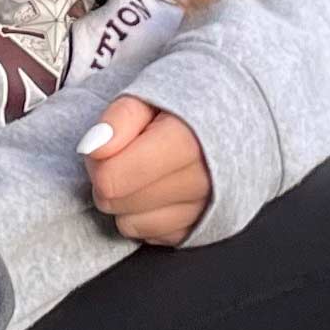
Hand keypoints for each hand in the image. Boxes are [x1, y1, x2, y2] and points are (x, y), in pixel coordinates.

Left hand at [77, 97, 210, 244]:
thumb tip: (93, 148)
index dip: (96, 160)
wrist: (236, 121)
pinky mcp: (201, 230)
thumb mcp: (150, 94)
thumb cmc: (186, 104)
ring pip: (129, 225)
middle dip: (108, 178)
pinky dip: (145, 216)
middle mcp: (200, 184)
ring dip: (125, 201)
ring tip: (141, 171)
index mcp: (187, 144)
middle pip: (115, 203)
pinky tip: (156, 189)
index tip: (104, 143)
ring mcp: (203, 212)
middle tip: (123, 154)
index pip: (111, 179)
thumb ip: (119, 118)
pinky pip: (150, 236)